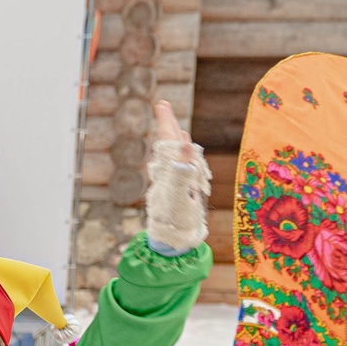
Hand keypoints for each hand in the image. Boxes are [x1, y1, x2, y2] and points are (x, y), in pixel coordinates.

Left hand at [143, 99, 210, 254]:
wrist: (174, 241)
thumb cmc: (174, 219)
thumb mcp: (178, 192)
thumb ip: (180, 167)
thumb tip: (181, 140)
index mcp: (167, 169)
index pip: (166, 140)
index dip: (166, 122)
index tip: (161, 104)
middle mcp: (170, 173)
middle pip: (169, 144)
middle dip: (168, 125)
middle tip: (162, 106)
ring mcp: (176, 182)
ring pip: (178, 156)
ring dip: (177, 140)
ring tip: (174, 125)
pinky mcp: (183, 191)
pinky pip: (185, 169)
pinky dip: (186, 158)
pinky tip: (185, 150)